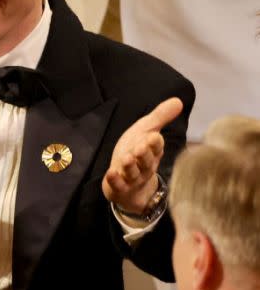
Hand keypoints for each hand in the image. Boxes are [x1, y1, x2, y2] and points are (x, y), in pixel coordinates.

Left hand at [103, 97, 181, 213]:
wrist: (128, 185)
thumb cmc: (137, 153)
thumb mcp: (146, 132)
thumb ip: (160, 117)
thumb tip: (178, 100)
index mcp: (152, 152)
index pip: (156, 147)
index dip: (154, 143)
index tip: (153, 137)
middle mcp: (144, 166)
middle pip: (147, 161)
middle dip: (144, 155)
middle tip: (140, 148)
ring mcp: (132, 179)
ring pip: (133, 173)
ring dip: (130, 166)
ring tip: (126, 159)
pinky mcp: (119, 188)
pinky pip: (118, 185)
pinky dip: (114, 180)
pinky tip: (110, 173)